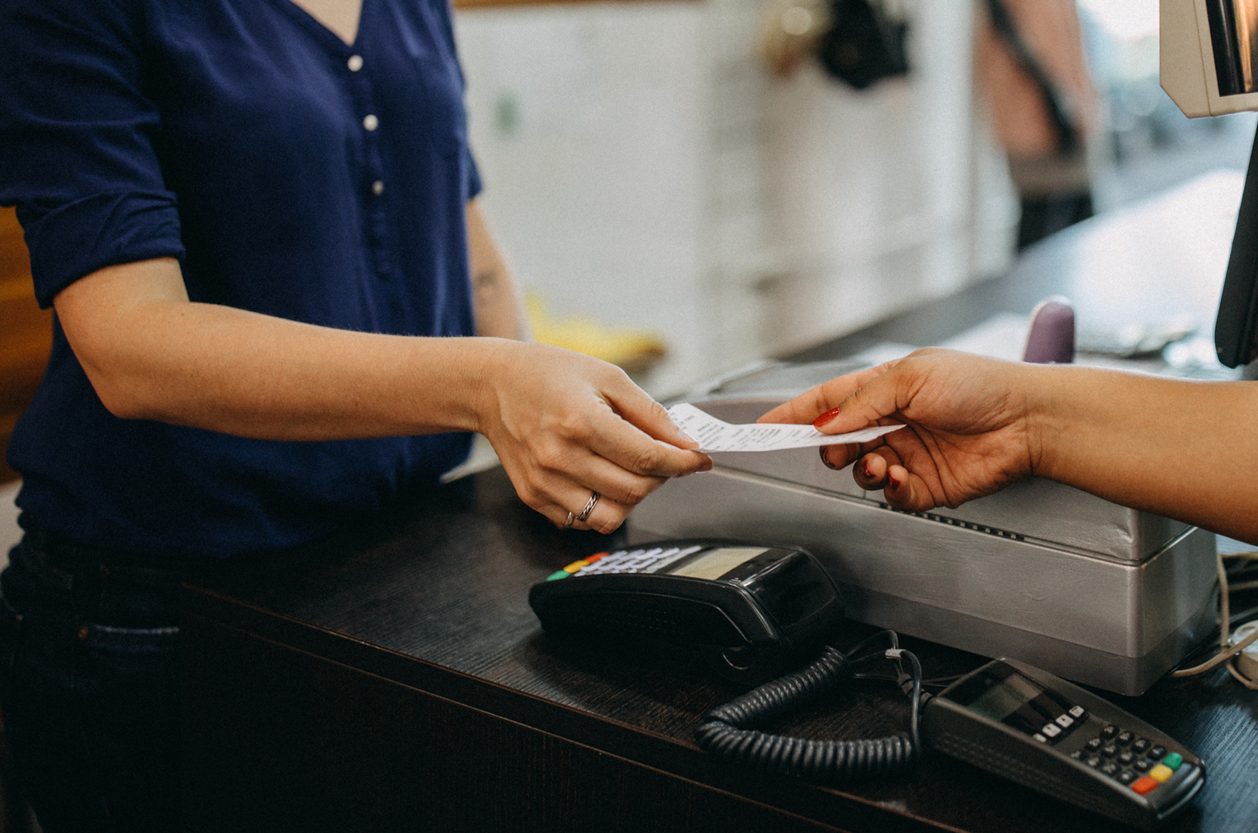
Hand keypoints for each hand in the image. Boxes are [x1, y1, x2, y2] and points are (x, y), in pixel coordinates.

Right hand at [475, 341, 710, 531]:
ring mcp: (544, 481)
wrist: (492, 385)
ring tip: (630, 472)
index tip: (698, 460)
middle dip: (660, 478)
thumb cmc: (550, 374)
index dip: (682, 462)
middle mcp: (559, 456)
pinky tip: (601, 479)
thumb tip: (685, 443)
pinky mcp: (533, 496)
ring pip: (610, 517)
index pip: (647, 458)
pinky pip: (581, 521)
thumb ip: (650, 413)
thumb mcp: (607, 377)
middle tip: (662, 459)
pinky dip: (601, 506)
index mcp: (581, 421)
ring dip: (632, 498)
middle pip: (633, 491)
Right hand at [758, 349, 1041, 511]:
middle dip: (830, 447)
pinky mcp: (924, 485)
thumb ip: (862, 404)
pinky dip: (888, 489)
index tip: (765, 428)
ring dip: (862, 468)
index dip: (794, 414)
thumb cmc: (980, 384)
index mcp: (883, 389)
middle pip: (837, 442)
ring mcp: (906, 454)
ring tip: (882, 461)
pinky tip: (900, 476)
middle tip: (839, 447)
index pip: (826, 402)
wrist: (1028, 421)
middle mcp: (891, 422)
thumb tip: (827, 424)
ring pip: (860, 471)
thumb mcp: (912, 377)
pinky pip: (890, 495)